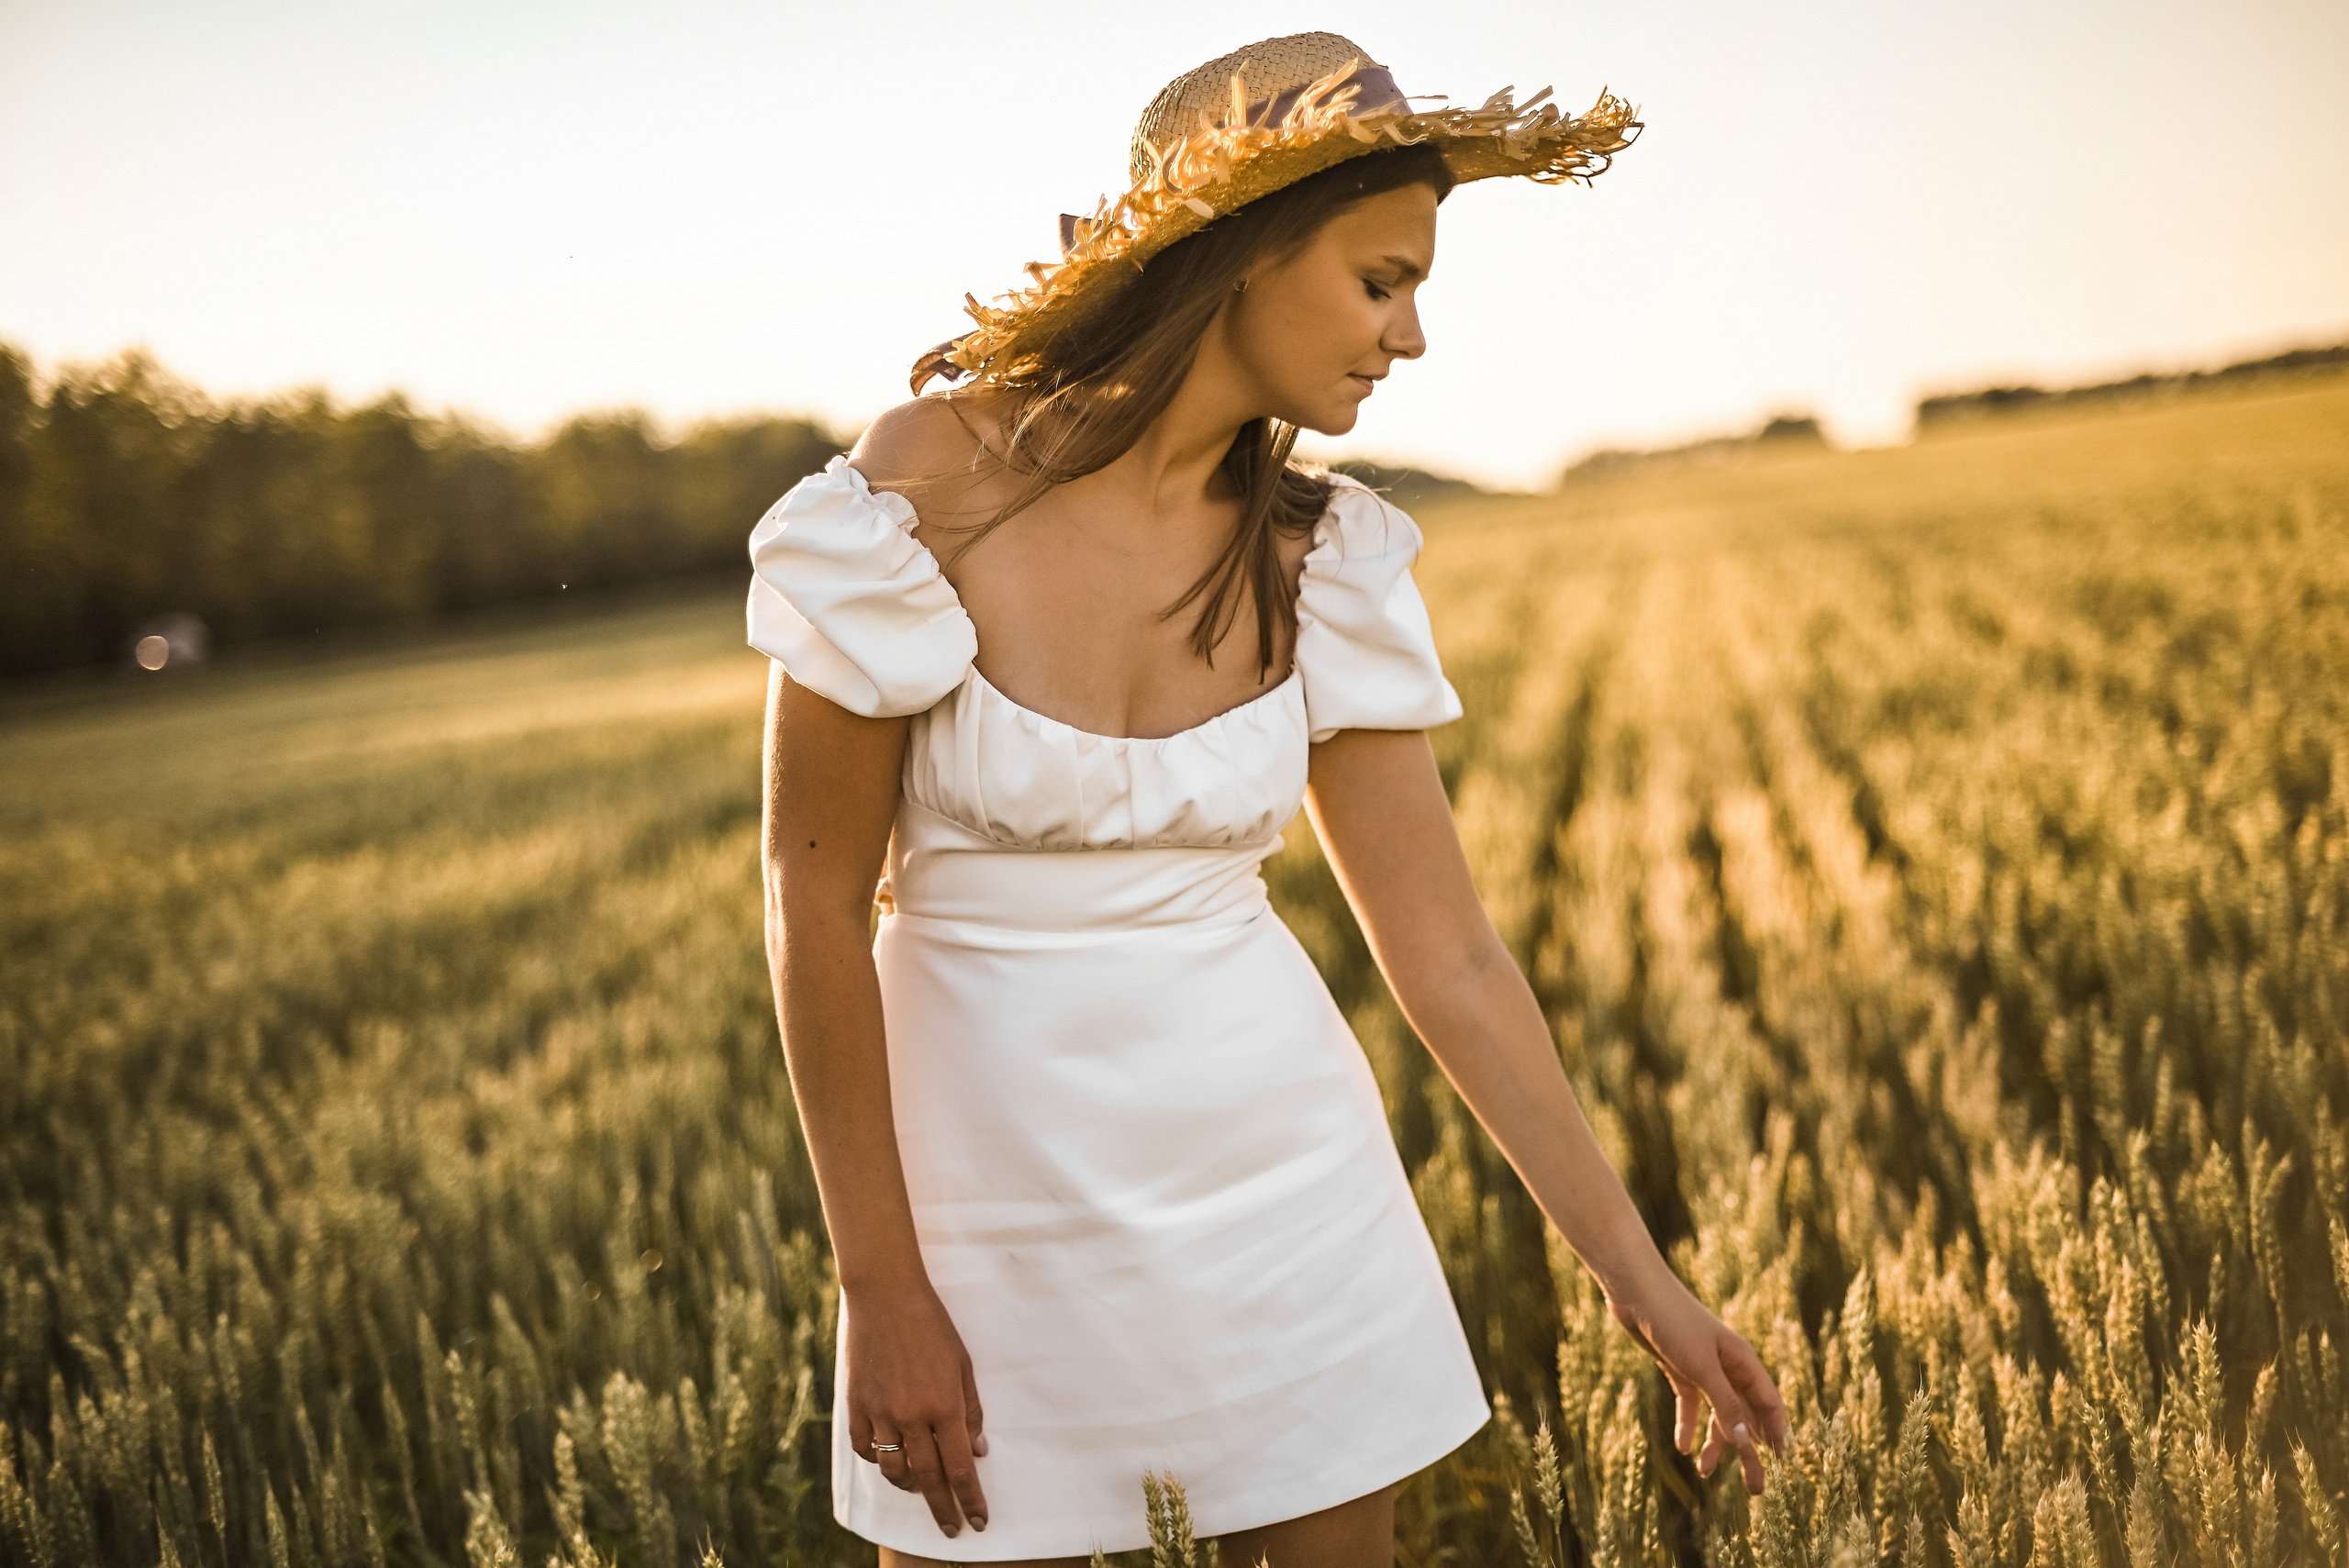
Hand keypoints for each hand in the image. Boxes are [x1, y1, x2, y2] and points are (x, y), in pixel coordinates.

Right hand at [843, 1282, 990, 1537]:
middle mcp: (911, 1415)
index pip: (959, 1468)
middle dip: (942, 1508)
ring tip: (921, 1488)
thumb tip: (977, 1450)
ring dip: (910, 1485)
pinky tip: (889, 1458)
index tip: (977, 1522)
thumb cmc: (932, 1326)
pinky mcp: (857, 1405)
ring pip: (894, 1470)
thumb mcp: (963, 1365)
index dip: (970, 1499)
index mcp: (944, 1405)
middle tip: (950, 1527)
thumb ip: (970, 1411)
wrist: (886, 1296)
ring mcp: (881, 1412)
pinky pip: (866, 1449)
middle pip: (928, 1478)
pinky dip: (879, 1460)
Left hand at [1605, 1273, 1788, 1494]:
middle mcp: (1727, 1367)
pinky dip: (1687, 1424)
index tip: (1782, 1465)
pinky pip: (1689, 1403)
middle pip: (1744, 1416)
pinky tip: (1681, 1447)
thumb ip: (1725, 1404)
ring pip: (1716, 1413)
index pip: (1768, 1404)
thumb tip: (1748, 1443)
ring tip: (1705, 1472)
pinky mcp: (1678, 1367)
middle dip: (1749, 1452)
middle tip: (1756, 1490)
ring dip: (1715, 1443)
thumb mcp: (1701, 1367)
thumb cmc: (1673, 1321)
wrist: (1635, 1290)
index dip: (1777, 1434)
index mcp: (1743, 1362)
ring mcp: (1702, 1368)